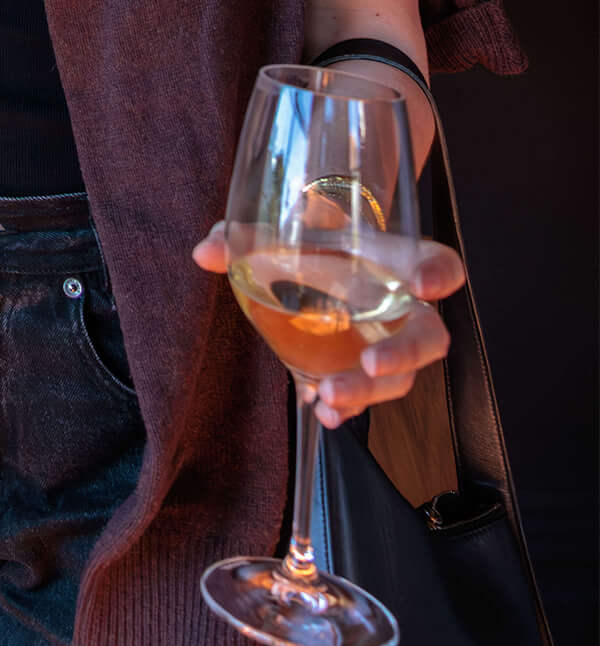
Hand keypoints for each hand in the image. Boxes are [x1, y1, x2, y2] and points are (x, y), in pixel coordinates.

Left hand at [192, 224, 465, 426]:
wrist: (323, 260)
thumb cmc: (315, 241)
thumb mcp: (286, 231)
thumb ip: (245, 236)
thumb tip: (206, 251)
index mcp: (390, 260)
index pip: (434, 260)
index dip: (439, 272)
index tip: (427, 284)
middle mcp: (401, 306)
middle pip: (427, 337)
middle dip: (403, 354)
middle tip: (369, 363)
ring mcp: (390, 343)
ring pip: (401, 378)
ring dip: (369, 392)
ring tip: (329, 397)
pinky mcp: (370, 372)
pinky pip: (371, 397)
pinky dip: (350, 409)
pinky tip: (323, 413)